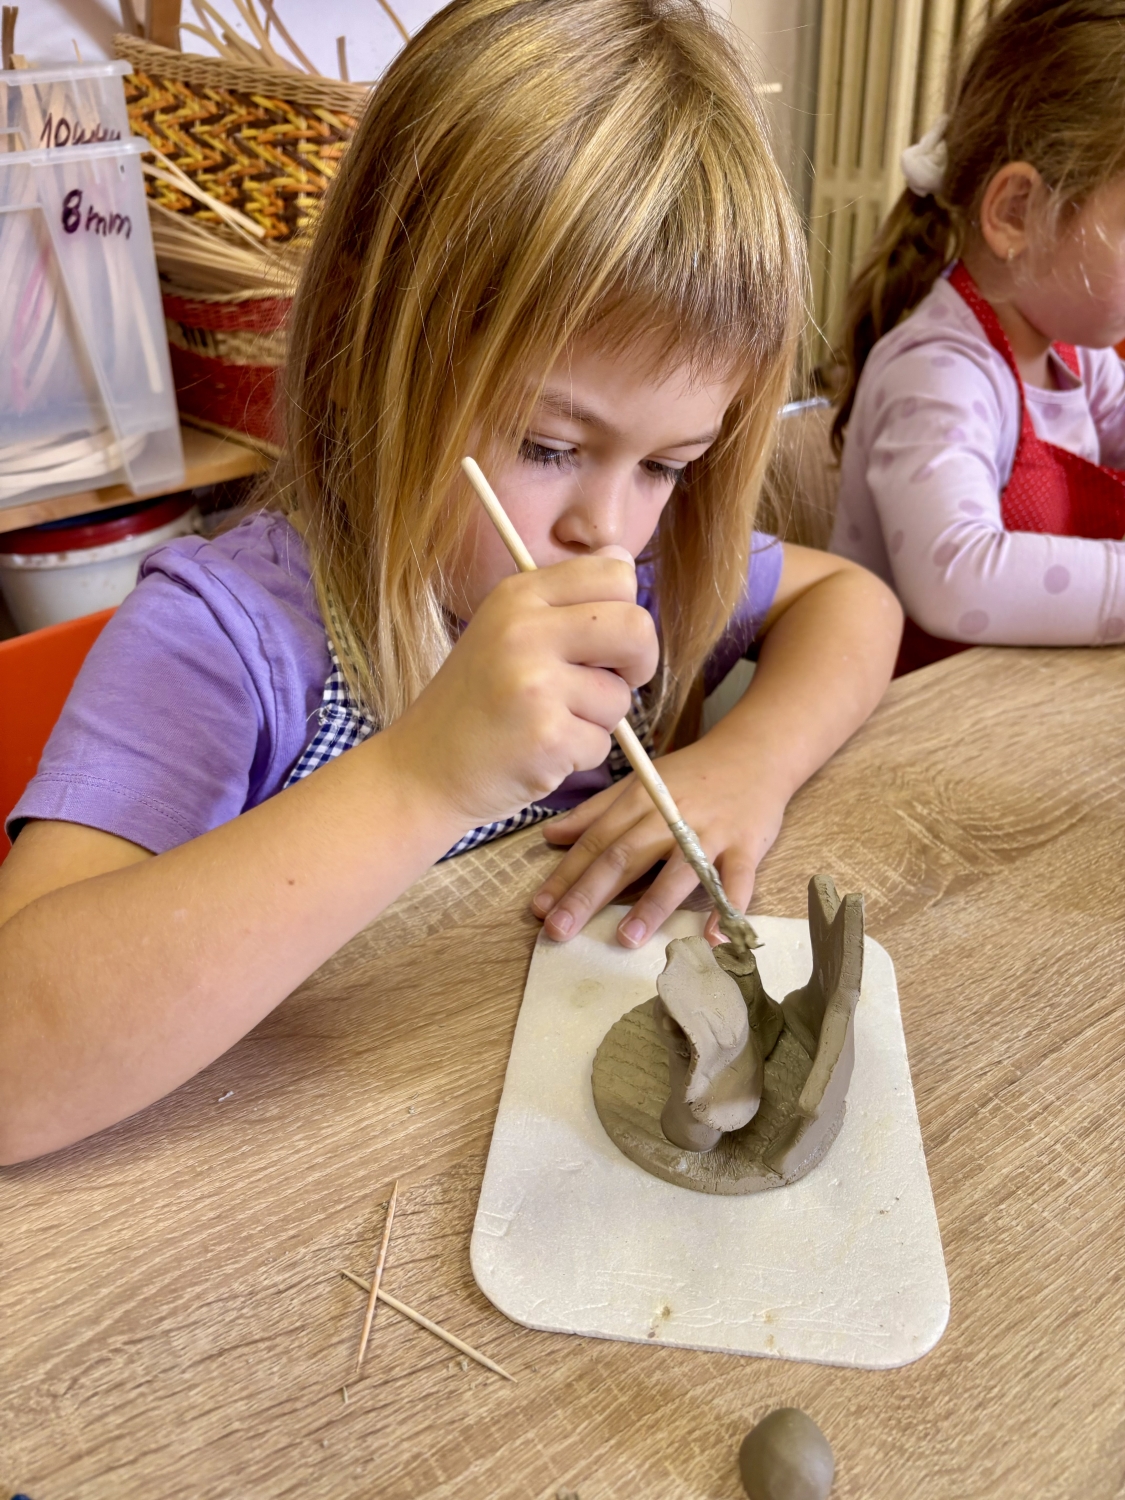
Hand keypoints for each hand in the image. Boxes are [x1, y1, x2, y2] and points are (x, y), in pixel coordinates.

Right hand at [384, 550, 659, 831]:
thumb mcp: (504, 631)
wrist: (421, 770)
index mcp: (518, 595)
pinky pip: (602, 743)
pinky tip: (538, 751)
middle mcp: (525, 631)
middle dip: (640, 661)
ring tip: (547, 723)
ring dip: (597, 720)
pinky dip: (579, 756)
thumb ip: (564, 603)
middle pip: (637, 626)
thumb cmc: (475, 703)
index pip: (616, 571)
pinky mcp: (546, 736)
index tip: (609, 641)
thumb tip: (625, 566)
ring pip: (620, 696)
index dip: (627, 610)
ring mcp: (535, 684)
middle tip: (613, 682)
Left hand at [530, 736, 787, 947]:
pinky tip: (713, 939)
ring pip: (678, 870)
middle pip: (625, 857)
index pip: (596, 840)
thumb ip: (596, 811)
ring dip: (652, 906)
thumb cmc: (692, 775)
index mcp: (641, 799)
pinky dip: (728, 909)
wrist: (755, 753)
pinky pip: (737, 881)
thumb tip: (550, 836)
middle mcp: (671, 815)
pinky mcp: (746, 846)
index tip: (539, 908)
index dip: (566, 874)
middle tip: (560, 930)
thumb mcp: (641, 782)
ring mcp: (711, 832)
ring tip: (626, 940)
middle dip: (589, 894)